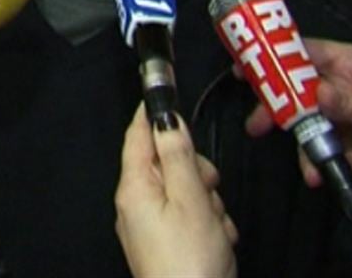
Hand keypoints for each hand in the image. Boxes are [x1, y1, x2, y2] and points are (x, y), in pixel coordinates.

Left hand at [115, 103, 236, 277]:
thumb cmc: (189, 261)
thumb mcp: (190, 199)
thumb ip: (179, 156)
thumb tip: (166, 118)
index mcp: (134, 187)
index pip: (138, 135)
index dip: (152, 113)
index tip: (163, 91)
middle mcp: (136, 203)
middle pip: (169, 163)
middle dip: (197, 172)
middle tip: (209, 191)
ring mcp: (150, 225)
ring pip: (187, 191)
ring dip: (208, 203)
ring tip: (215, 227)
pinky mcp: (166, 243)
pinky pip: (190, 217)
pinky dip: (208, 224)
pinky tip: (217, 241)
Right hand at [246, 38, 351, 194]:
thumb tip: (315, 94)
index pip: (307, 54)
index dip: (274, 56)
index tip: (245, 65)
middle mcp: (342, 92)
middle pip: (295, 91)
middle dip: (272, 103)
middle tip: (257, 121)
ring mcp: (343, 123)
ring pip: (302, 125)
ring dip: (289, 137)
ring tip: (289, 155)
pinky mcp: (347, 152)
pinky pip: (318, 155)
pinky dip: (311, 164)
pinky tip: (316, 175)